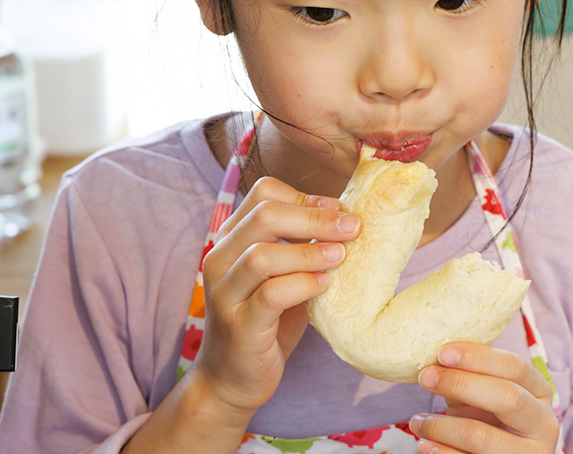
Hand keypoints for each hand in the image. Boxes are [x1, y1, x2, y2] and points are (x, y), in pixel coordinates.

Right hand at [191, 176, 360, 419]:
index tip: (339, 209)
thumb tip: (347, 216)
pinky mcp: (239, 325)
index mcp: (231, 238)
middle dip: (315, 217)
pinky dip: (303, 284)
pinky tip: (325, 285)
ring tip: (342, 256)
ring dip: (310, 252)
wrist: (232, 378)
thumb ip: (301, 245)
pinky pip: (271, 294)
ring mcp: (225, 292)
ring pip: (264, 255)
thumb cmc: (266, 319)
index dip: (305, 196)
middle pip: (265, 215)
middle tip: (352, 226)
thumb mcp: (282, 273)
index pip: (263, 193)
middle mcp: (220, 258)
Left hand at [409, 343, 560, 452]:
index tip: (443, 352)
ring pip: (482, 436)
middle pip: (507, 397)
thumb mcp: (483, 395)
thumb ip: (467, 376)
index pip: (515, 367)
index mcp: (539, 392)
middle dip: (461, 384)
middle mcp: (543, 424)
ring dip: (441, 425)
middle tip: (425, 377)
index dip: (478, 357)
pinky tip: (425, 445)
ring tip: (417, 421)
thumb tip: (435, 360)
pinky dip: (442, 452)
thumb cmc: (487, 420)